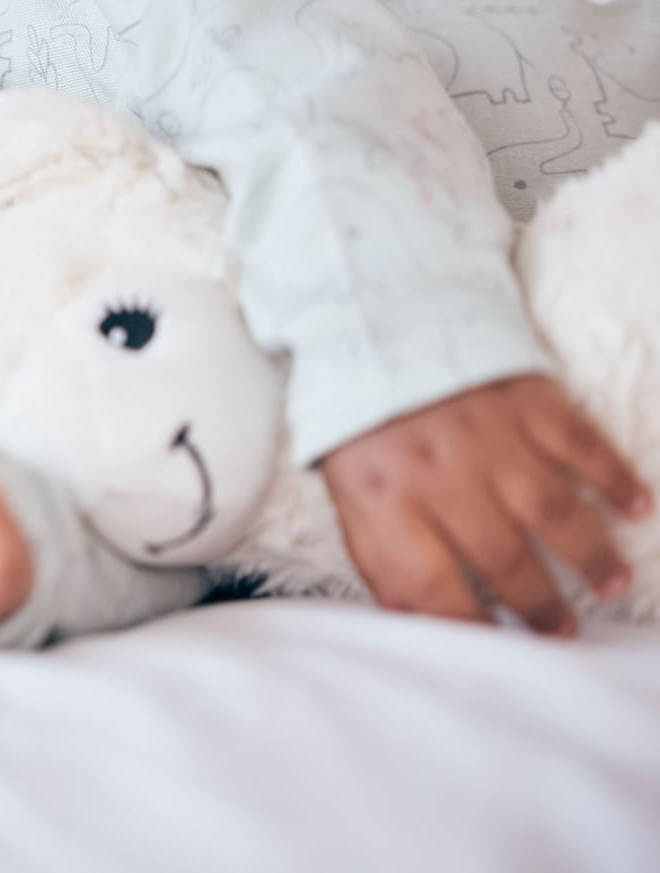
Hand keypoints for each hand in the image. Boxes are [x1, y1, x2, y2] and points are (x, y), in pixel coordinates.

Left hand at [321, 374, 651, 635]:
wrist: (375, 326)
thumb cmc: (364, 426)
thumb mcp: (348, 492)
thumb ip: (379, 555)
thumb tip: (414, 619)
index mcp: (386, 498)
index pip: (428, 583)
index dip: (464, 626)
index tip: (495, 652)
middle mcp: (441, 472)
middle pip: (500, 554)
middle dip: (537, 603)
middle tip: (563, 632)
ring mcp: (489, 435)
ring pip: (550, 507)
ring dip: (588, 551)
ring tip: (611, 584)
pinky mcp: (524, 398)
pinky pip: (579, 443)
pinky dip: (612, 475)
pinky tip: (637, 505)